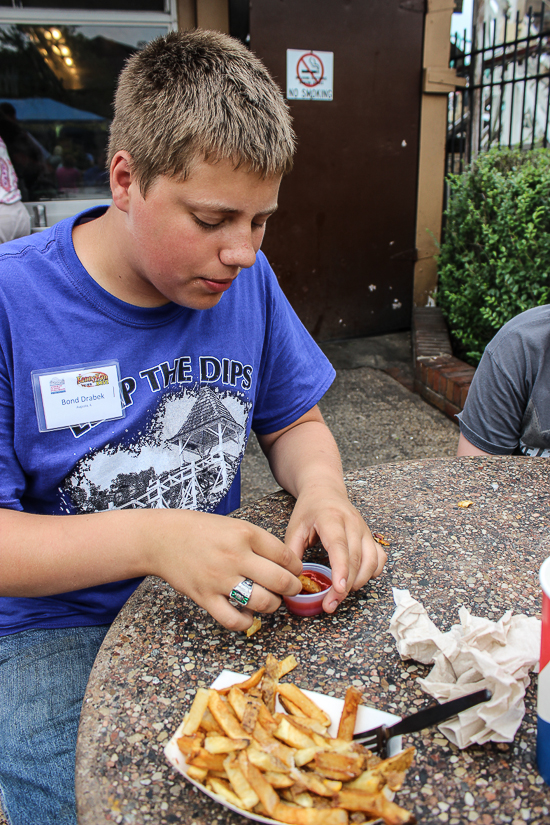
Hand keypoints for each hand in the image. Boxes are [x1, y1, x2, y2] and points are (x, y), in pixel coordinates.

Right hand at [146, 509, 302, 631]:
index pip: (285, 556)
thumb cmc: (200, 530)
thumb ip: (258, 543)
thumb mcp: (234, 526)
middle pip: (279, 580)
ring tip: (271, 600)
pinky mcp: (205, 597)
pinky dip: (247, 621)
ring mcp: (219, 579)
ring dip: (273, 605)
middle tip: (291, 588)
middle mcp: (235, 556)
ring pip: (262, 602)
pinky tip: (249, 614)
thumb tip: (285, 565)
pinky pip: (234, 620)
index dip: (296, 567)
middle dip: (292, 588)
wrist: (162, 538)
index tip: (296, 571)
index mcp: (245, 534)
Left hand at [284, 484, 385, 613]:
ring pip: (371, 560)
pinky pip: (379, 557)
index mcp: (331, 518)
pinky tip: (358, 579)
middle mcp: (352, 523)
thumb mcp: (294, 527)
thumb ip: (292, 552)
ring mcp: (364, 529)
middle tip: (330, 604)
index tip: (339, 590)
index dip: (341, 569)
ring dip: (359, 581)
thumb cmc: (309, 509)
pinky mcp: (370, 536)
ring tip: (341, 593)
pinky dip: (372, 572)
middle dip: (345, 586)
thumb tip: (292, 579)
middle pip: (356, 558)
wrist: (325, 490)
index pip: (339, 546)